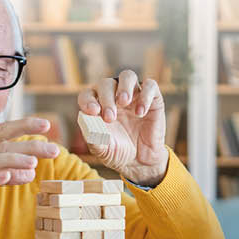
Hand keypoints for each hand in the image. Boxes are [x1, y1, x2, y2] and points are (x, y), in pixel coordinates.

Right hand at [0, 117, 58, 238]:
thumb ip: (3, 175)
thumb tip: (30, 171)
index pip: (1, 132)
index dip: (23, 126)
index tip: (46, 124)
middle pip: (1, 145)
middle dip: (29, 144)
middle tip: (54, 148)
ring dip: (13, 160)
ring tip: (34, 162)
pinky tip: (7, 177)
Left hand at [76, 69, 168, 185]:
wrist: (140, 161)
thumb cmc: (118, 152)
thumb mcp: (102, 150)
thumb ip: (93, 138)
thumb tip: (86, 119)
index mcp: (97, 106)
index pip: (88, 94)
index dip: (88, 100)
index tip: (93, 111)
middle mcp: (114, 97)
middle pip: (106, 84)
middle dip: (106, 98)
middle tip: (110, 117)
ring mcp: (133, 96)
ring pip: (127, 76)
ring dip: (124, 87)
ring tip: (124, 102)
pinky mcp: (152, 99)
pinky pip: (150, 86)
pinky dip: (145, 95)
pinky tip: (140, 113)